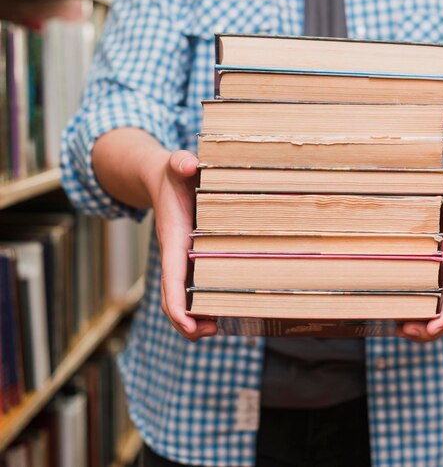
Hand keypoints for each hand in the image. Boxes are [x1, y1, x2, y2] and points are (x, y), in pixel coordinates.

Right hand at [145, 149, 217, 340]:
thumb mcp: (177, 164)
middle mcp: (176, 255)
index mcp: (173, 240)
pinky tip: (225, 306)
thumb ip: (180, 162)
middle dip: (188, 322)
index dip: (177, 307)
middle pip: (174, 299)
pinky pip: (194, 286)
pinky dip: (204, 302)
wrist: (165, 178)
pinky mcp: (193, 257)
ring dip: (197, 317)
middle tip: (214, 331)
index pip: (171, 279)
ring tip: (221, 326)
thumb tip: (187, 163)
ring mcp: (184, 259)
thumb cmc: (174, 173)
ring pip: (183, 298)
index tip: (189, 326)